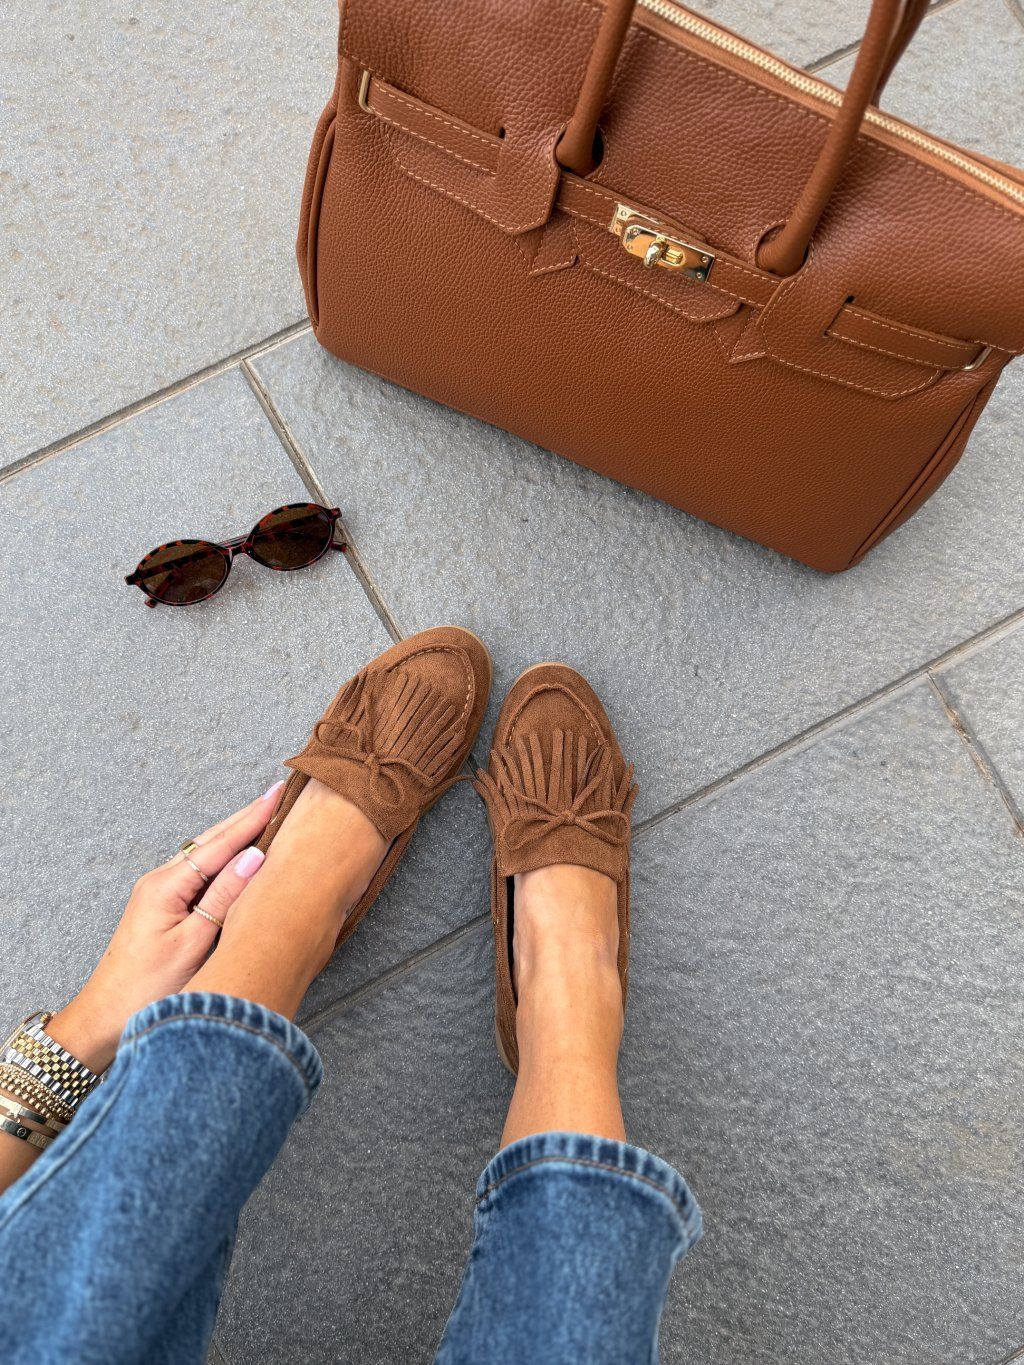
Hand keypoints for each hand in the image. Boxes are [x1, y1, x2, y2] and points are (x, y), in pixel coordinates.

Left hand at [46, 782, 285, 1072]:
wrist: (105, 1019)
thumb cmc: (147, 989)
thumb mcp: (193, 944)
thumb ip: (224, 898)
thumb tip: (254, 857)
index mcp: (166, 885)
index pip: (219, 844)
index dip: (252, 819)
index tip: (278, 795)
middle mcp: (160, 881)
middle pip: (211, 841)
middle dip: (246, 817)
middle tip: (277, 794)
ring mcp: (160, 893)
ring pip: (205, 854)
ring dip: (235, 834)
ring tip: (266, 816)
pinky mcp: (164, 907)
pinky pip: (200, 872)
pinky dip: (224, 858)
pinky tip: (239, 856)